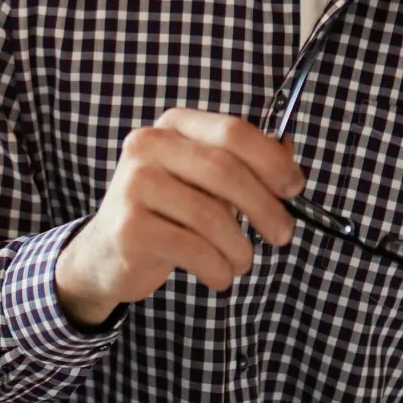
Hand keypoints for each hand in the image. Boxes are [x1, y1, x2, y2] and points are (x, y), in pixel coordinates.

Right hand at [54, 109, 306, 326]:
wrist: (107, 253)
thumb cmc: (168, 213)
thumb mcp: (204, 182)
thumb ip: (244, 165)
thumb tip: (289, 152)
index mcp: (174, 126)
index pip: (233, 132)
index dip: (272, 161)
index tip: (295, 188)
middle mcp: (148, 146)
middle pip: (225, 171)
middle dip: (265, 208)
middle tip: (283, 234)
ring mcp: (133, 184)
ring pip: (211, 216)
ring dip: (240, 248)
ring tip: (241, 261)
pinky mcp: (128, 227)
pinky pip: (192, 248)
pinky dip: (217, 268)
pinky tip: (219, 275)